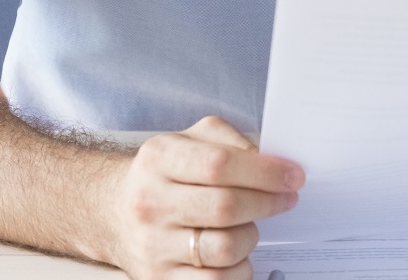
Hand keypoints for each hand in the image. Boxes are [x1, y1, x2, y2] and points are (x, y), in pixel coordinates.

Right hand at [103, 116, 303, 278]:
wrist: (114, 212)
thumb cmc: (164, 175)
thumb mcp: (189, 140)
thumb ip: (230, 142)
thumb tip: (272, 162)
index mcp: (159, 159)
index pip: (220, 164)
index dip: (266, 172)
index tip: (293, 176)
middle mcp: (150, 202)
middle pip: (226, 207)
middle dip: (268, 203)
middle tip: (285, 199)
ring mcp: (153, 244)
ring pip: (225, 248)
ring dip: (251, 236)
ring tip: (249, 226)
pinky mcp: (158, 278)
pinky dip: (239, 268)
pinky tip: (236, 254)